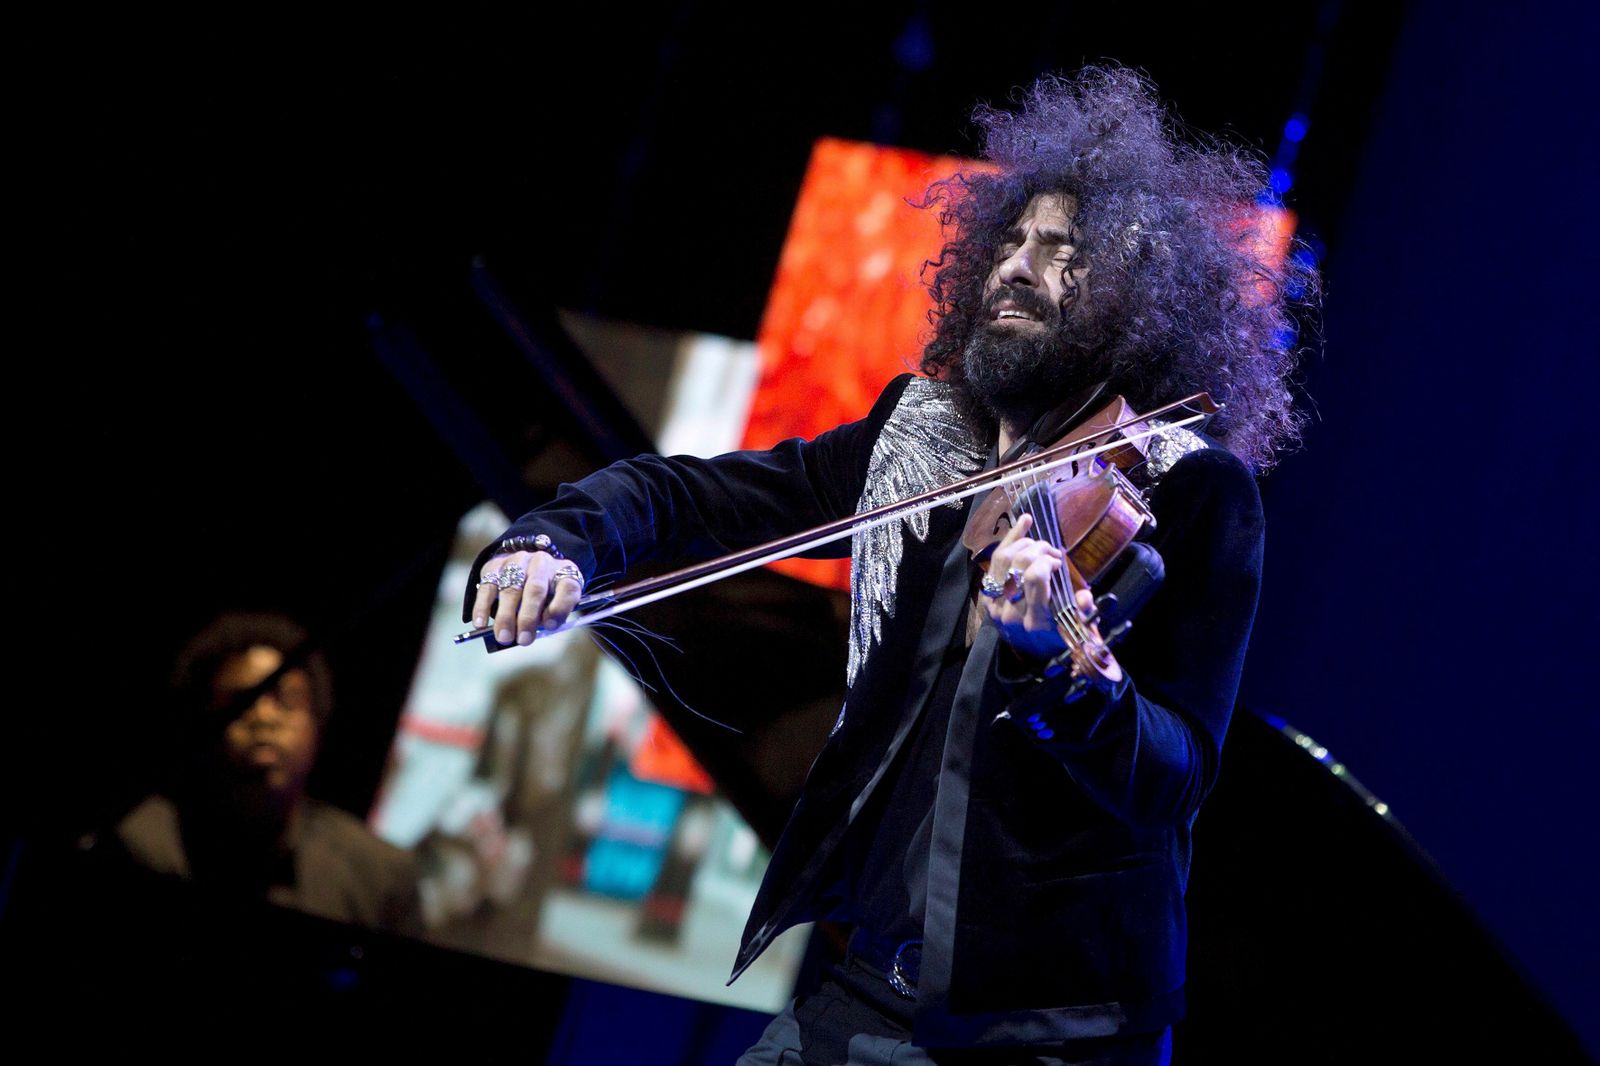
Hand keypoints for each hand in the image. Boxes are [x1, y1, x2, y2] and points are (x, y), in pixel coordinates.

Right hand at [471, 551, 583, 645]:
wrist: (527, 566)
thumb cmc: (546, 593)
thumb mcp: (558, 601)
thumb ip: (552, 616)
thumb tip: (537, 630)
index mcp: (564, 572)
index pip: (567, 587)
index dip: (560, 608)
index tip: (550, 626)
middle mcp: (542, 563)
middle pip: (535, 589)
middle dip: (528, 617)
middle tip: (523, 640)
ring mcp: (517, 561)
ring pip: (510, 588)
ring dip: (506, 616)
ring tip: (504, 637)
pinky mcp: (495, 565)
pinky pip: (487, 587)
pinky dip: (483, 607)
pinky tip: (481, 624)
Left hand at [982, 514, 1105, 671]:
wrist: (1031, 651)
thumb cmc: (1059, 635)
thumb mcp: (1078, 628)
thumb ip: (1083, 612)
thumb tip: (1084, 597)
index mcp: (1034, 619)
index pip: (1034, 577)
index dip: (1047, 561)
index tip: (1058, 563)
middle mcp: (1010, 611)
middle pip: (1019, 563)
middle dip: (1039, 550)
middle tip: (1052, 553)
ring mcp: (995, 602)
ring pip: (1003, 558)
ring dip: (1024, 543)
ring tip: (1040, 545)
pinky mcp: (987, 595)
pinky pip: (995, 561)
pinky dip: (1010, 540)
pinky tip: (1024, 523)